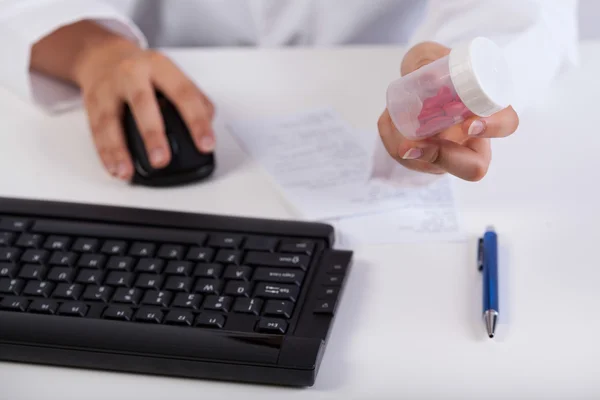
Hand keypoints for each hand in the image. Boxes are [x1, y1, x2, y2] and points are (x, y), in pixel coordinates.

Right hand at [74, 37, 214, 179]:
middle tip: (162, 160)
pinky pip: (96, 131)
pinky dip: (105, 153)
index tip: (206, 145)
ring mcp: (108, 88)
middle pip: (142, 102)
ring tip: (127, 171)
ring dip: (119, 149)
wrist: (103, 55)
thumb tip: (208, 123)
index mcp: (159, 66)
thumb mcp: (171, 73)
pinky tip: (115, 168)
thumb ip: (194, 97)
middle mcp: (132, 74)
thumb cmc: (143, 70)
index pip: (183, 93)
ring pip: (111, 120)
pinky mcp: (91, 104)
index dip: (197, 121)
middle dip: (152, 134)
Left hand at [377, 42, 518, 180]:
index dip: (493, 128)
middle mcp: (472, 139)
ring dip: (406, 147)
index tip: (469, 125)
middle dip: (443, 158)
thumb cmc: (434, 68)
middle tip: (412, 145)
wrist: (415, 81)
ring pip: (433, 166)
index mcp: (488, 110)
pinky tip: (388, 120)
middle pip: (473, 167)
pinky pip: (408, 160)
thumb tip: (428, 79)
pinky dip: (392, 140)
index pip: (506, 124)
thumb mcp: (430, 56)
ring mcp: (449, 155)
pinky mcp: (424, 160)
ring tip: (390, 118)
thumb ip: (428, 60)